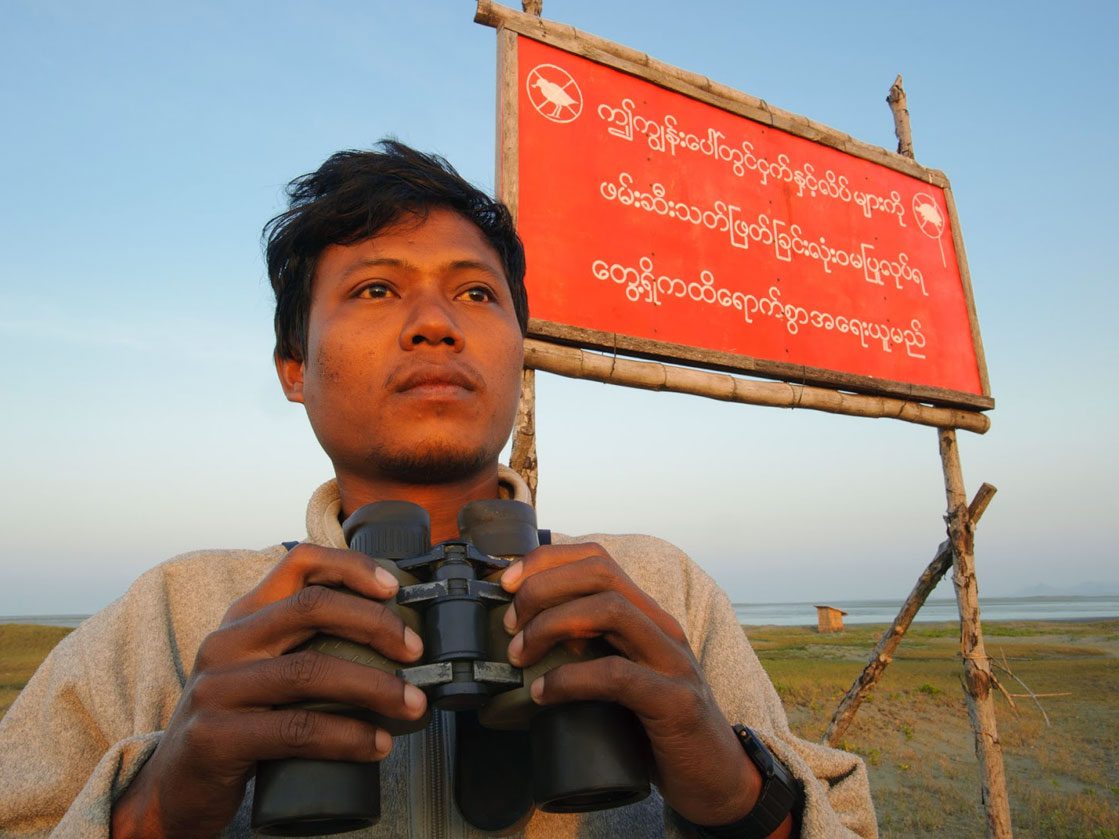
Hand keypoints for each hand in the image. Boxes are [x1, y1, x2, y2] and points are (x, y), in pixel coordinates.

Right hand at [111, 544, 427, 837]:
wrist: (173, 788)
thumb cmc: (236, 722)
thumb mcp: (260, 668)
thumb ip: (303, 644)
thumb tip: (391, 636)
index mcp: (243, 617)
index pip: (297, 563)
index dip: (351, 565)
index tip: (395, 587)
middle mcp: (227, 642)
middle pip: (313, 608)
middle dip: (376, 625)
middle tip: (417, 651)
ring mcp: (217, 688)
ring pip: (311, 671)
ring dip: (376, 687)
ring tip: (413, 704)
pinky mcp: (216, 737)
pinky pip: (297, 729)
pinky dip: (348, 736)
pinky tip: (377, 743)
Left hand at [500, 543, 787, 832]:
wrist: (717, 779)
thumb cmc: (656, 728)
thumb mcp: (620, 678)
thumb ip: (588, 652)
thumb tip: (523, 640)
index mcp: (646, 616)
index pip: (598, 559)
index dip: (548, 560)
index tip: (507, 582)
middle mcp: (662, 627)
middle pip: (600, 573)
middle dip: (543, 587)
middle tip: (510, 623)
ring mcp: (672, 662)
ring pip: (610, 611)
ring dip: (552, 625)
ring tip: (521, 655)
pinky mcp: (676, 702)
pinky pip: (617, 675)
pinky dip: (571, 679)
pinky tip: (543, 694)